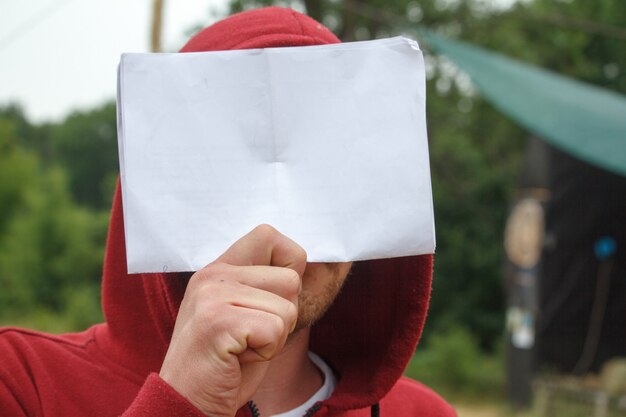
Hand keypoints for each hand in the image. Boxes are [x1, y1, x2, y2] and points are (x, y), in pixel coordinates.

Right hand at [159, 225, 306, 416]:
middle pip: (291, 279)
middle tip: (252, 335)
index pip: (268, 234)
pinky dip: (267, 352)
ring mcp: (213, 296)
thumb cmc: (226, 361)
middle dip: (285, 315)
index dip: (289, 264)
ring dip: (275, 337)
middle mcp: (213, 275)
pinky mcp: (218, 321)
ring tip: (243, 347)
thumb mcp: (243, 311)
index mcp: (219, 268)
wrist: (188, 401)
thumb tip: (303, 263)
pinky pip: (276, 330)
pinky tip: (238, 358)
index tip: (272, 299)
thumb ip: (262, 284)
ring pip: (288, 308)